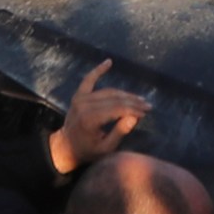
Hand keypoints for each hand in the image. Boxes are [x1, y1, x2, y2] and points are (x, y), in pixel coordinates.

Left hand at [49, 60, 149, 174]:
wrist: (65, 147)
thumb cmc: (87, 151)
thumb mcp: (106, 148)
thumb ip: (119, 132)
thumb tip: (134, 117)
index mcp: (90, 119)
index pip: (118, 109)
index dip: (134, 110)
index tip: (146, 113)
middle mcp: (85, 105)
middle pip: (115, 99)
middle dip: (133, 102)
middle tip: (148, 106)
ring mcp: (80, 98)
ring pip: (108, 91)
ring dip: (125, 94)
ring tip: (139, 98)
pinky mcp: (78, 95)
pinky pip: (89, 80)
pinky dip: (98, 70)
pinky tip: (109, 62)